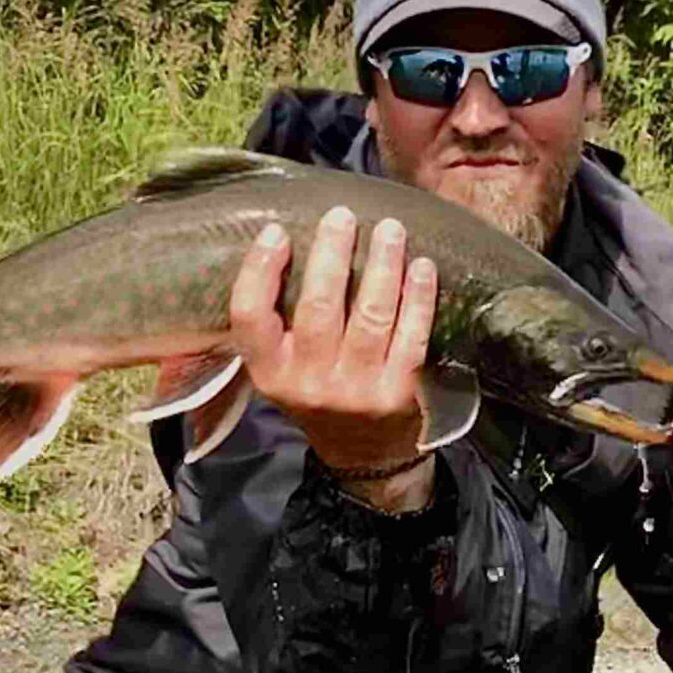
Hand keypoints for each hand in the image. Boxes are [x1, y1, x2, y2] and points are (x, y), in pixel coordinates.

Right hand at [231, 206, 439, 508]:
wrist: (364, 457)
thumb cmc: (319, 394)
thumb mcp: (282, 371)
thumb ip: (276, 324)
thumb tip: (283, 242)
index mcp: (270, 373)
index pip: (250, 317)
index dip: (259, 271)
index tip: (276, 233)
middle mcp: (309, 383)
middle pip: (318, 307)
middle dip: (332, 253)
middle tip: (343, 216)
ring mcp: (356, 390)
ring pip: (370, 315)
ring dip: (382, 266)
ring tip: (390, 230)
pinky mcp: (399, 393)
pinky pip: (411, 336)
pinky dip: (418, 298)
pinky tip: (422, 267)